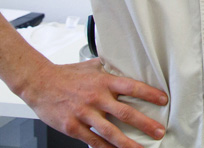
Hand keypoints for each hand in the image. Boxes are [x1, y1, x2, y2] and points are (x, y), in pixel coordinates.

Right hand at [19, 58, 167, 147]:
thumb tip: (124, 65)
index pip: (131, 86)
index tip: (162, 100)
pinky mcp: (74, 128)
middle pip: (125, 112)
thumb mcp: (90, 65)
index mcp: (102, 80)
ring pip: (111, 132)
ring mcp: (85, 114)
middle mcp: (96, 97)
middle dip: (145, 123)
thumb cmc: (66, 75)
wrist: (40, 83)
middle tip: (159, 132)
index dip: (148, 93)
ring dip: (128, 143)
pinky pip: (93, 142)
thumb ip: (108, 68)